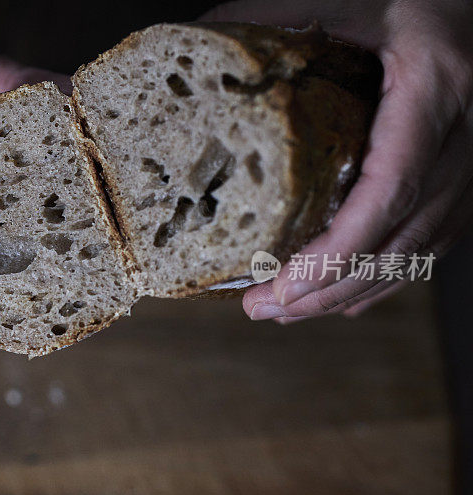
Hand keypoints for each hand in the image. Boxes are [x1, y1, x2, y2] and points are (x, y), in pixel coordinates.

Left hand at [202, 0, 472, 321]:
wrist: (472, 2)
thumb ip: (275, 18)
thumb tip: (201, 39)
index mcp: (436, 86)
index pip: (389, 188)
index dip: (338, 248)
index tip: (283, 284)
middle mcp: (466, 134)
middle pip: (400, 237)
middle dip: (330, 287)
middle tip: (265, 309)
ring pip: (417, 251)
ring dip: (351, 292)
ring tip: (287, 311)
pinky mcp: (467, 176)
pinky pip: (432, 243)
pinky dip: (384, 277)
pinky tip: (341, 296)